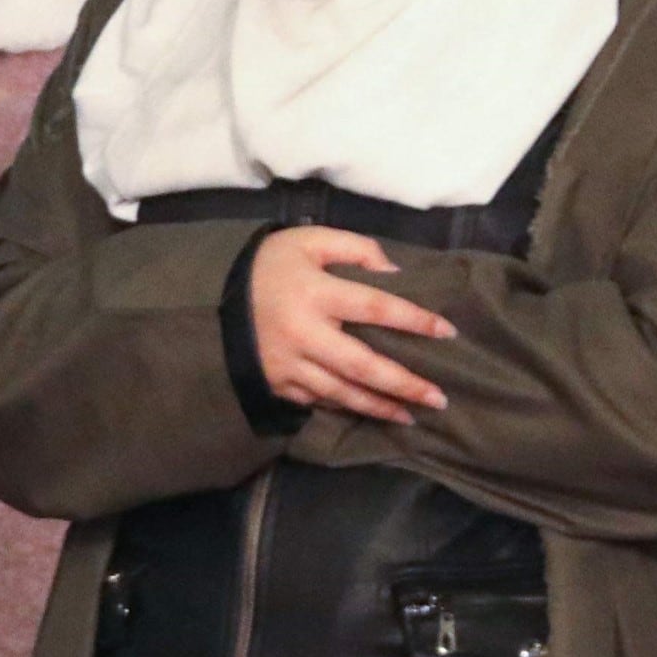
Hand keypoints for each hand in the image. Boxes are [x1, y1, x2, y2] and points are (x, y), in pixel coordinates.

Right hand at [247, 224, 455, 424]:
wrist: (210, 299)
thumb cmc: (269, 266)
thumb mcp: (307, 241)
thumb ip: (354, 248)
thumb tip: (394, 273)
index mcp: (314, 293)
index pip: (373, 307)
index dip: (412, 320)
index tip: (446, 332)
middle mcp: (304, 333)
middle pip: (362, 365)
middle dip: (403, 384)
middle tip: (438, 399)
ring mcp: (290, 364)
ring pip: (342, 392)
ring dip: (380, 406)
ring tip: (412, 415)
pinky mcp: (279, 384)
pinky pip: (319, 401)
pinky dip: (348, 408)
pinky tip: (372, 412)